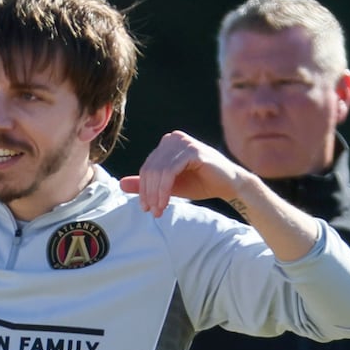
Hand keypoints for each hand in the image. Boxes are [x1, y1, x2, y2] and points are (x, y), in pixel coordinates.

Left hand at [119, 130, 245, 216]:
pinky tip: (164, 203)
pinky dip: (164, 190)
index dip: (143, 189)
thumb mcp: (169, 186)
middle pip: (150, 169)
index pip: (147, 167)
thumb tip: (120, 184)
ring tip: (158, 210)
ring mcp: (184, 142)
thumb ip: (146, 184)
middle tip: (151, 212)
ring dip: (155, 194)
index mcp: (167, 143)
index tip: (145, 208)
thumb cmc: (201, 183)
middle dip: (148, 193)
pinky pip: (170, 172)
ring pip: (158, 171)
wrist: (230, 185)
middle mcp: (174, 138)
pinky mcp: (193, 151)